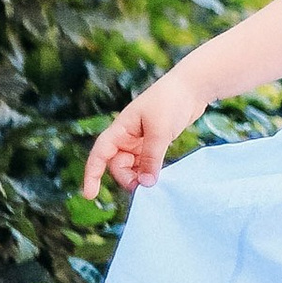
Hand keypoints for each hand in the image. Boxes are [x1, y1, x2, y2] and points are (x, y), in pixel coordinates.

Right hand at [81, 70, 201, 199]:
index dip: (92, 174)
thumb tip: (145, 184)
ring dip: (139, 177)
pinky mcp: (154, 144)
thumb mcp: (160, 130)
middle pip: (117, 165)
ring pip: (131, 167)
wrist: (192, 87)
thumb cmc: (172, 101)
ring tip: (155, 182)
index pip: (100, 153)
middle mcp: (127, 136)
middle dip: (127, 178)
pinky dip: (149, 171)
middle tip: (146, 186)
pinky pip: (145, 164)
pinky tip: (160, 176)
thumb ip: (151, 158)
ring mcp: (140, 140)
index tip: (89, 195)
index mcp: (121, 128)